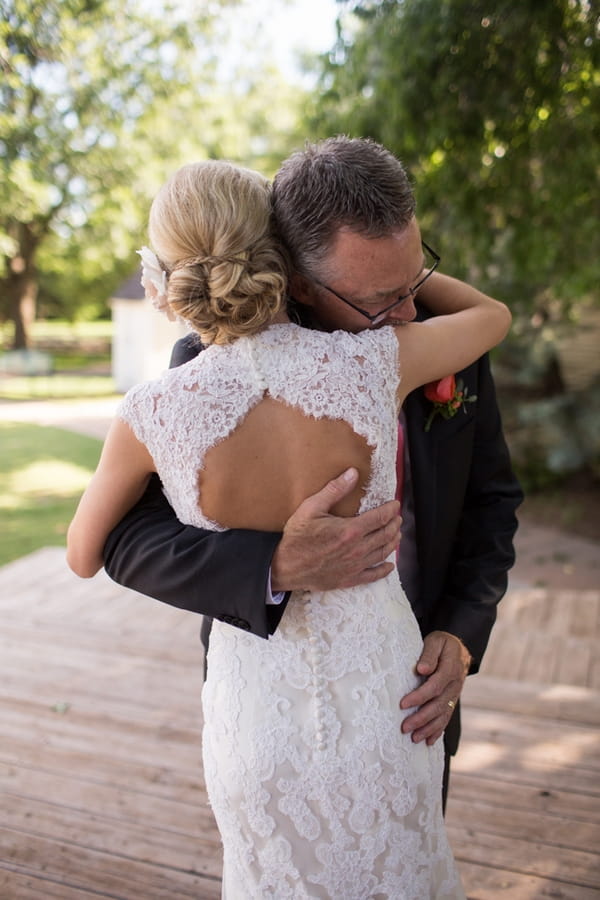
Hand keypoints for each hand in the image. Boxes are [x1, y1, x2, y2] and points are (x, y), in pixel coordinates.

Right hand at [271, 468, 400, 592]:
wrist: (286, 567)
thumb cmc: (297, 537)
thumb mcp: (311, 508)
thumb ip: (334, 490)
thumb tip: (353, 473)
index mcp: (350, 530)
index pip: (380, 517)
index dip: (391, 510)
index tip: (395, 505)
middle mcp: (357, 549)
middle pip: (385, 535)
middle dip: (394, 524)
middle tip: (397, 518)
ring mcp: (355, 566)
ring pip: (383, 553)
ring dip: (393, 542)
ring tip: (396, 535)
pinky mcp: (350, 579)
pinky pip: (374, 575)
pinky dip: (385, 569)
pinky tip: (389, 565)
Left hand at [399, 631, 471, 745]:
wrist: (459, 648)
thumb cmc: (443, 643)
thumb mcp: (436, 641)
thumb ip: (429, 654)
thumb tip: (422, 669)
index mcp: (451, 669)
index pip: (434, 686)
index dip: (419, 697)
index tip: (403, 704)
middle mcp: (455, 685)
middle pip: (438, 705)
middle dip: (421, 718)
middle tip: (404, 727)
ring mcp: (455, 695)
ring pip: (443, 715)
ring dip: (428, 728)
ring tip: (414, 738)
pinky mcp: (452, 701)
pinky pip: (447, 717)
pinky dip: (438, 730)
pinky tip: (429, 741)